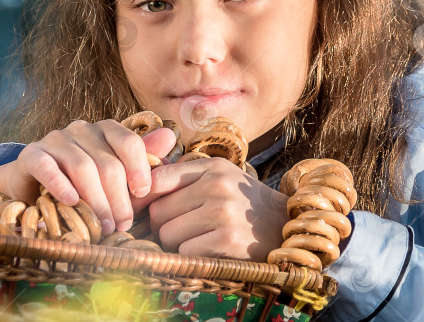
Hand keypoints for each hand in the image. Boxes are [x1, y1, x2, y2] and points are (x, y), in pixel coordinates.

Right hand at [0, 119, 176, 234]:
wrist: (34, 188)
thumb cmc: (84, 185)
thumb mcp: (116, 177)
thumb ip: (142, 163)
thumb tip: (170, 138)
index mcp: (106, 130)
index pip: (129, 142)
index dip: (139, 168)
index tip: (143, 194)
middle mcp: (82, 129)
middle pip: (107, 161)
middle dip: (118, 198)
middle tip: (122, 225)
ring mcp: (56, 140)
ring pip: (82, 166)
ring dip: (95, 200)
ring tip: (103, 226)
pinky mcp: (31, 155)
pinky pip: (48, 167)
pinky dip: (61, 185)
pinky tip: (72, 202)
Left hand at [132, 157, 289, 260]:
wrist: (285, 226)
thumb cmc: (243, 203)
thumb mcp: (220, 177)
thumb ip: (183, 177)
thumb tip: (138, 186)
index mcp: (212, 167)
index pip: (157, 179)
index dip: (145, 198)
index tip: (147, 210)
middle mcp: (217, 186)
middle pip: (158, 212)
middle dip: (164, 225)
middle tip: (183, 228)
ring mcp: (222, 213)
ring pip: (168, 235)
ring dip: (177, 244)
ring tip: (199, 238)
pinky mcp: (226, 241)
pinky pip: (185, 252)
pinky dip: (192, 256)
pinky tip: (210, 250)